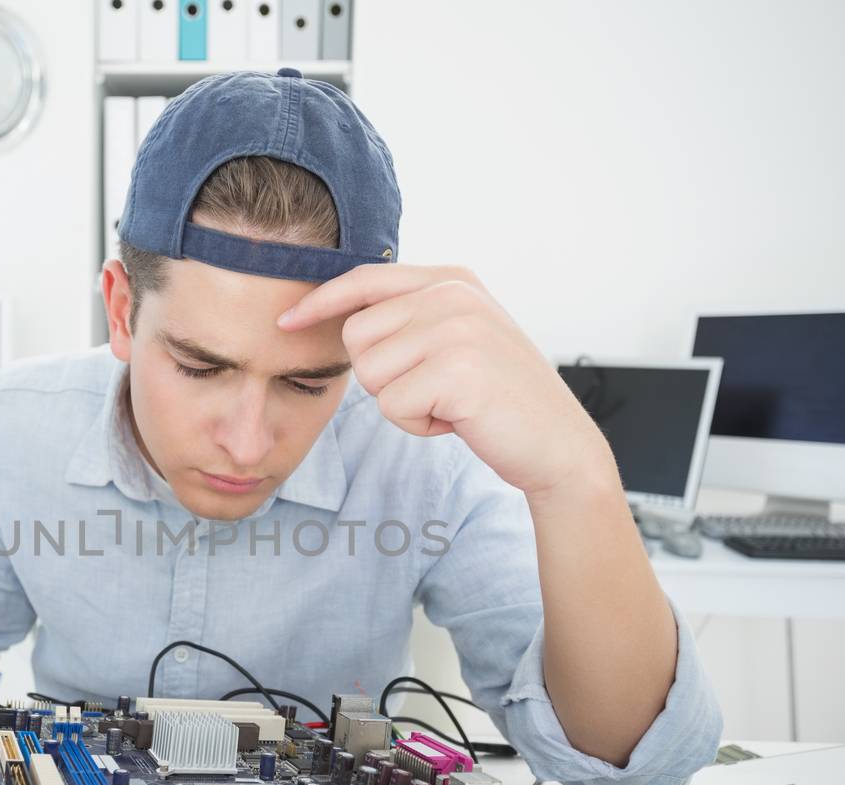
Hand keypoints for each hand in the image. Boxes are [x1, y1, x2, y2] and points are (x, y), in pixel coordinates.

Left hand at [277, 264, 613, 498]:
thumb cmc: (499, 398)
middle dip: (381, 376)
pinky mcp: (456, 372)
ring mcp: (456, 330)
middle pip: (356, 336)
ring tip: (449, 403)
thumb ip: (414, 316)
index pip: (364, 280)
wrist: (557, 444)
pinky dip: (417, 425)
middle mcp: (453, 295)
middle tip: (433, 390)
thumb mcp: (460, 337)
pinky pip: (392, 406)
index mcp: (452, 279)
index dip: (320, 302)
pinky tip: (457, 421)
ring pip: (371, 374)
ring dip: (401, 404)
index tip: (287, 321)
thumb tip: (344, 316)